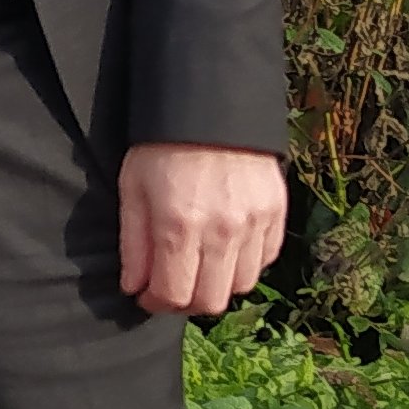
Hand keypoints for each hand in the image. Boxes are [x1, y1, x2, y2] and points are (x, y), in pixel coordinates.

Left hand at [118, 142, 286, 316]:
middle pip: (210, 301)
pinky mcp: (276, 213)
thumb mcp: (132, 188)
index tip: (146, 295)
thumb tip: (133, 288)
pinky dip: (245, 264)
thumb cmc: (162, 145)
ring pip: (241, 286)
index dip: (155, 303)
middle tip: (172, 286)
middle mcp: (221, 232)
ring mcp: (253, 224)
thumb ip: (133, 244)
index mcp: (178, 226)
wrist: (210, 105)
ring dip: (217, 285)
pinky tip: (226, 248)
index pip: (173, 295)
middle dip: (186, 302)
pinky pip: (265, 260)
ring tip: (199, 266)